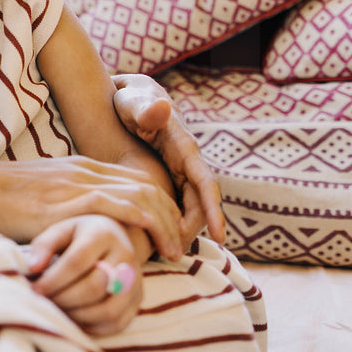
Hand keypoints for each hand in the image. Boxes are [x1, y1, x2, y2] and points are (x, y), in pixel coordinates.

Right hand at [0, 156, 182, 259]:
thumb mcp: (37, 199)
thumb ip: (62, 206)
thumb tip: (78, 232)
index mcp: (79, 167)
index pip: (136, 180)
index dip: (160, 205)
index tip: (169, 232)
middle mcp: (86, 170)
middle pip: (148, 185)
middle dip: (173, 215)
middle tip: (182, 244)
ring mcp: (80, 183)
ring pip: (144, 196)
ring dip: (168, 224)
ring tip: (177, 252)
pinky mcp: (73, 201)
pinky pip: (125, 209)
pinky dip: (149, 227)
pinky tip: (158, 249)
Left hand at [26, 215, 141, 335]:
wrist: (113, 238)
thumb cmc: (78, 237)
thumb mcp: (60, 231)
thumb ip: (43, 247)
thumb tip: (32, 268)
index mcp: (103, 233)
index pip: (76, 262)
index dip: (53, 280)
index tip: (35, 289)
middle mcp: (125, 256)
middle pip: (94, 287)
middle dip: (63, 299)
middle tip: (44, 302)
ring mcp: (135, 281)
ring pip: (108, 310)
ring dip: (77, 315)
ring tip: (58, 310)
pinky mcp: (138, 300)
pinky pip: (116, 323)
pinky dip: (92, 326)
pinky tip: (74, 318)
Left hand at [111, 74, 225, 245]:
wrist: (130, 98)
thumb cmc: (131, 99)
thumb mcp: (134, 101)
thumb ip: (146, 108)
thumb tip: (161, 108)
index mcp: (184, 148)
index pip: (205, 184)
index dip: (214, 211)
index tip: (221, 238)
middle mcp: (188, 163)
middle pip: (200, 204)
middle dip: (191, 230)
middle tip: (173, 254)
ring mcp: (180, 172)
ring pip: (189, 208)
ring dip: (181, 230)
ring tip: (164, 252)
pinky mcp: (170, 178)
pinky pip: (176, 205)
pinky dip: (169, 222)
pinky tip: (155, 238)